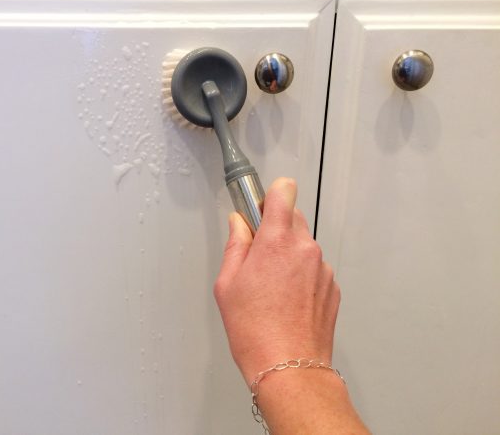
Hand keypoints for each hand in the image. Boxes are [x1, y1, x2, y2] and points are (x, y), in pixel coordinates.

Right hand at [214, 177, 339, 384]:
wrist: (289, 367)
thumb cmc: (255, 331)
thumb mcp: (227, 284)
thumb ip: (235, 245)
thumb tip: (239, 225)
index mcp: (277, 241)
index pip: (283, 191)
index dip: (270, 194)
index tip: (258, 207)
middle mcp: (305, 248)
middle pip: (293, 216)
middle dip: (275, 227)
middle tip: (257, 254)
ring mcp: (322, 268)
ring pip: (304, 244)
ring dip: (289, 253)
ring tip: (271, 287)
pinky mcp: (332, 287)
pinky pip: (314, 268)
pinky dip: (302, 275)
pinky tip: (287, 300)